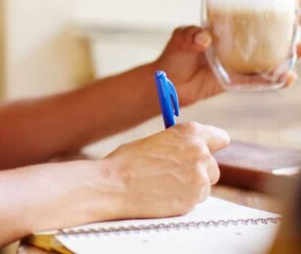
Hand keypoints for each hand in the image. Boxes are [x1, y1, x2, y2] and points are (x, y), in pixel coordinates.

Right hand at [104, 121, 230, 218]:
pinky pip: (195, 200)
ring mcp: (200, 178)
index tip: (207, 150)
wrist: (113, 186)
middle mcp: (200, 153)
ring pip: (204, 185)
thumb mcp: (154, 141)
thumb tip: (188, 151)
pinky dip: (183, 199)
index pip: (220, 137)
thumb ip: (178, 145)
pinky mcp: (194, 200)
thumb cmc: (127, 162)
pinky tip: (162, 195)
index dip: (212, 145)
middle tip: (174, 173)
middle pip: (212, 165)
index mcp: (189, 133)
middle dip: (198, 170)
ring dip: (190, 186)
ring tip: (163, 184)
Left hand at [152, 24, 300, 106]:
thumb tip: (204, 38)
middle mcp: (238, 45)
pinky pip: (260, 80)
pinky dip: (275, 80)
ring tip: (300, 51)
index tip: (292, 5)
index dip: (273, 12)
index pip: (252, 17)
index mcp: (227, 29)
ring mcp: (240, 63)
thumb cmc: (174, 55)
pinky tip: (286, 78)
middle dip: (289, 32)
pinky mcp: (238, 81)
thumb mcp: (180, 38)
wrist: (169, 82)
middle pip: (269, 37)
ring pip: (271, 58)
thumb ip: (189, 35)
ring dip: (288, 56)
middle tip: (299, 26)